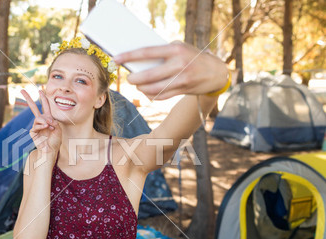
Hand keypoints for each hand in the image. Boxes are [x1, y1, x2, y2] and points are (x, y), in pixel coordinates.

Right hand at [21, 89, 61, 153]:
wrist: (51, 149)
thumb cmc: (56, 140)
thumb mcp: (58, 129)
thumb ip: (53, 122)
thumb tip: (47, 119)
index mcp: (48, 118)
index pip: (45, 106)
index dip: (43, 98)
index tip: (40, 90)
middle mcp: (41, 120)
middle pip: (33, 107)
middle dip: (28, 98)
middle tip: (22, 90)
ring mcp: (36, 126)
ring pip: (38, 118)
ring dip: (45, 120)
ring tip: (49, 126)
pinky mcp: (33, 132)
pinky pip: (36, 125)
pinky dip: (42, 125)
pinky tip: (46, 127)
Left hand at [113, 41, 227, 99]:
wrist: (215, 72)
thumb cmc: (192, 57)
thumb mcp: (180, 49)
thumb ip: (162, 53)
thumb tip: (139, 61)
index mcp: (175, 49)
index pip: (147, 52)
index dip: (129, 56)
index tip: (116, 58)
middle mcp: (179, 64)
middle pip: (148, 75)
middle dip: (134, 79)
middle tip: (128, 78)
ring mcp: (181, 79)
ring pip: (153, 88)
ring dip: (141, 88)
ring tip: (137, 85)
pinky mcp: (183, 90)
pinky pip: (161, 96)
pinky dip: (151, 95)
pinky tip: (147, 91)